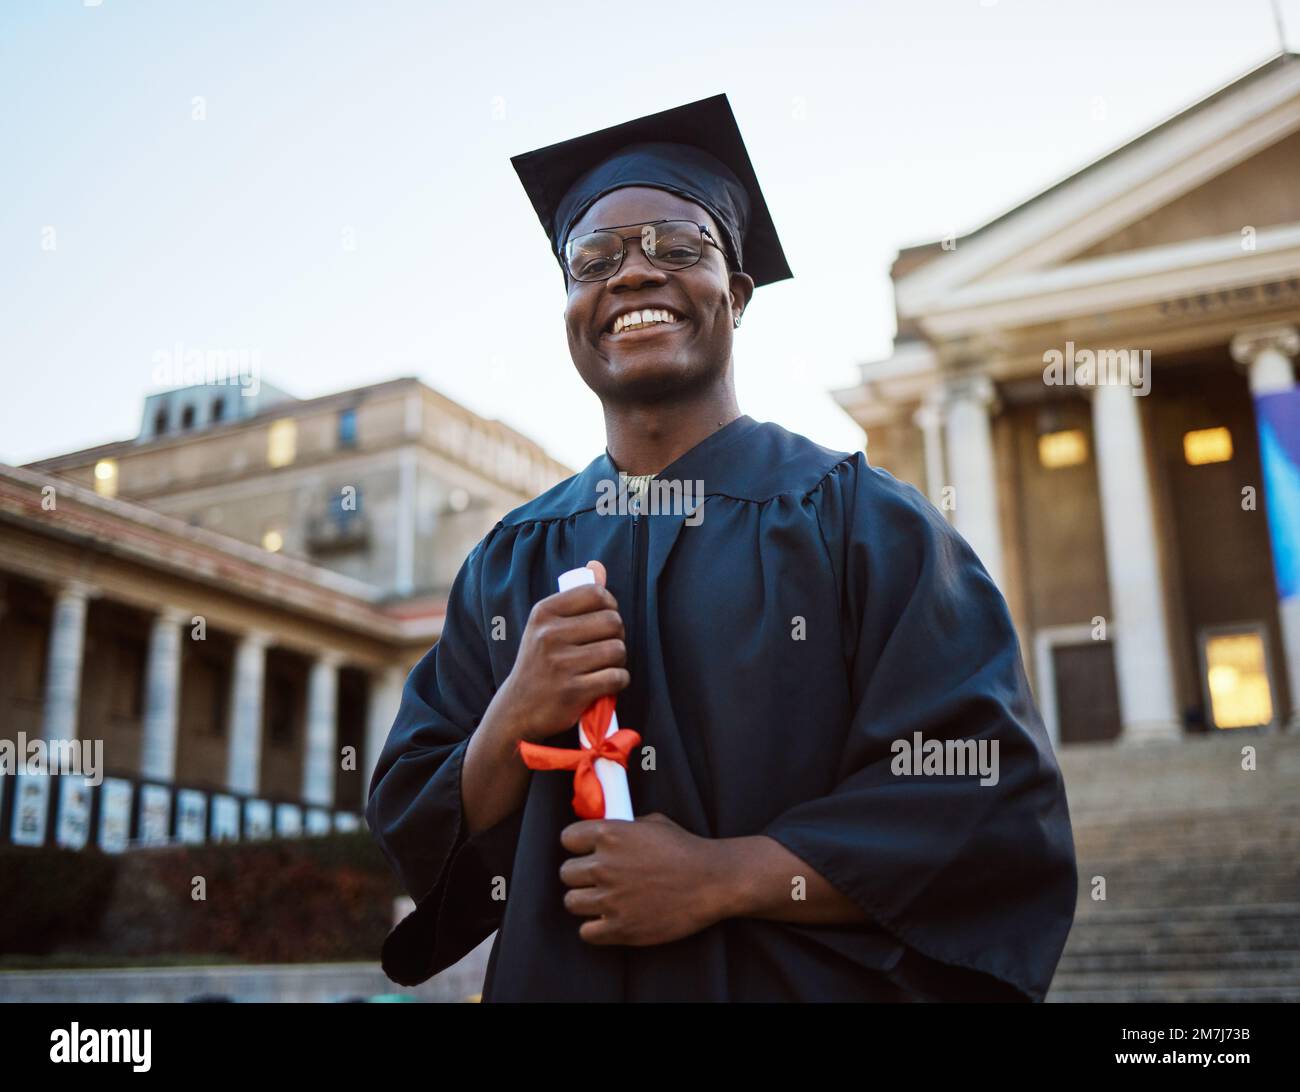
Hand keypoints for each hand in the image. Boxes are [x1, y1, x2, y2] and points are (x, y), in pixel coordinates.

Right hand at [491, 559, 628, 744]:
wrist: (518, 708)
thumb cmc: (540, 662)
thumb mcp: (547, 625)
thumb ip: (575, 596)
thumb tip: (596, 566)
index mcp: (543, 613)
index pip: (596, 594)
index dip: (610, 606)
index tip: (604, 620)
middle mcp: (549, 635)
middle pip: (613, 621)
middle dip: (617, 635)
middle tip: (604, 647)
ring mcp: (561, 664)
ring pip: (618, 650)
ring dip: (618, 660)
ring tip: (603, 666)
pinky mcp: (573, 691)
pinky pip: (617, 677)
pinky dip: (618, 681)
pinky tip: (605, 683)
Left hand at [558, 813, 731, 945]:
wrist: (712, 881)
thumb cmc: (686, 850)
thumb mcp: (653, 824)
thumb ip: (624, 828)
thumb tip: (604, 834)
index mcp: (610, 835)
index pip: (567, 838)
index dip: (578, 845)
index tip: (587, 851)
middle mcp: (604, 865)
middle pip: (566, 873)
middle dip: (581, 875)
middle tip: (598, 878)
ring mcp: (610, 899)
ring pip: (571, 902)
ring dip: (585, 901)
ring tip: (603, 900)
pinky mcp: (620, 928)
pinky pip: (586, 932)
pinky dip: (596, 928)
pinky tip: (611, 920)